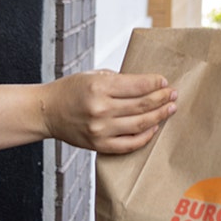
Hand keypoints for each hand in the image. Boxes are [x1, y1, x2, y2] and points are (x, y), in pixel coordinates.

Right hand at [39, 70, 175, 153]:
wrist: (48, 112)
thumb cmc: (71, 90)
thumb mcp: (93, 75)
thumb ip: (118, 80)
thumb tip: (147, 85)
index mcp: (99, 86)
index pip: (137, 85)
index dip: (155, 83)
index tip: (164, 82)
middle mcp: (100, 108)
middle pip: (142, 105)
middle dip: (162, 99)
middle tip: (173, 95)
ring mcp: (100, 129)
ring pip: (140, 124)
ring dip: (159, 116)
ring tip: (169, 110)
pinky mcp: (99, 145)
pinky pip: (129, 144)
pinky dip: (145, 137)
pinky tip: (153, 128)